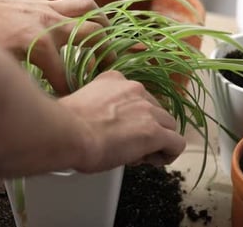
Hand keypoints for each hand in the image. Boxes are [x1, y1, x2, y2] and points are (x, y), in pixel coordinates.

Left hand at [0, 0, 111, 93]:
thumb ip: (23, 85)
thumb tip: (36, 104)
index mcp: (41, 46)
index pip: (66, 76)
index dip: (71, 91)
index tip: (73, 100)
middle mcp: (51, 23)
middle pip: (93, 34)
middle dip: (105, 52)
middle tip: (107, 65)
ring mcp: (47, 6)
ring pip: (87, 6)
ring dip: (101, 20)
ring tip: (106, 34)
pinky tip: (80, 8)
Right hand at [58, 71, 185, 171]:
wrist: (67, 134)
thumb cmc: (66, 124)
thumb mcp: (82, 104)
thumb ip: (98, 108)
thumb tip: (99, 125)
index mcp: (115, 80)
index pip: (137, 98)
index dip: (133, 118)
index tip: (122, 131)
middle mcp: (135, 89)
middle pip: (155, 111)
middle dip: (147, 130)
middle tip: (129, 147)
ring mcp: (147, 110)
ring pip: (169, 126)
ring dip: (157, 142)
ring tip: (138, 156)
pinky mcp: (154, 132)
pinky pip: (176, 144)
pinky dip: (168, 155)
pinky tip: (152, 161)